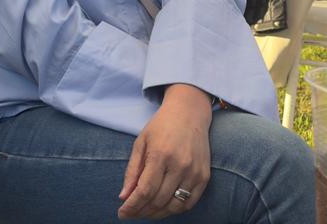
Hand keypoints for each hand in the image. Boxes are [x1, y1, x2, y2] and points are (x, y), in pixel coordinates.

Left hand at [118, 84, 212, 219]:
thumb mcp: (141, 142)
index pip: (145, 190)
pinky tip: (163, 208)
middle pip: (158, 200)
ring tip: (145, 212)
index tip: (122, 213)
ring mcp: (194, 172)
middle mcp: (179, 165)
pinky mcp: (204, 176)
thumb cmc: (161, 126)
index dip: (132, 206)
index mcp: (160, 154)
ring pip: (174, 206)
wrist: (189, 113)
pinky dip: (175, 210)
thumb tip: (124, 197)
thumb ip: (132, 171)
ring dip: (157, 214)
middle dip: (141, 211)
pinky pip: (189, 203)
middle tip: (132, 213)